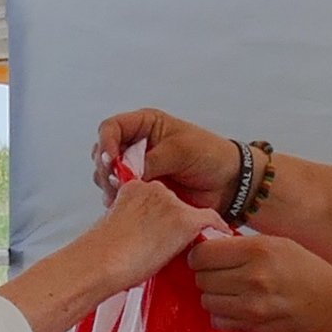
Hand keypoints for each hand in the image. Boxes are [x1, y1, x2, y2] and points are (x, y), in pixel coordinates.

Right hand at [0, 178, 222, 331]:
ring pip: (191, 213)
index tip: (162, 231)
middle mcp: (154, 189)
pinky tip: (222, 237)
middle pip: (175, 204)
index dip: (161, 216)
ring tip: (195, 246)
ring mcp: (170, 203)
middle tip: (176, 243)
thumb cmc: (99, 255)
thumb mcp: (112, 229)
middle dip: (176, 222)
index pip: (156, 199)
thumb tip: (137, 241)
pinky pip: (210, 220)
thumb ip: (128, 224)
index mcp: (133, 189)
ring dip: (192, 229)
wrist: (99, 262)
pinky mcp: (183, 219)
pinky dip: (218, 229)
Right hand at [91, 109, 238, 207]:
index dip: (105, 143)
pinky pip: (119, 195)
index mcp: (145, 125)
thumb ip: (150, 161)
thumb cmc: (209, 156)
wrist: (229, 184)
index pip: (111, 128)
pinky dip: (118, 200)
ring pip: (106, 176)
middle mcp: (136, 145)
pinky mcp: (141, 190)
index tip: (111, 161)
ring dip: (109, 187)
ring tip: (122, 197)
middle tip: (116, 183)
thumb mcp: (179, 151)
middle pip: (102, 153)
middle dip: (105, 169)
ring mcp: (136, 169)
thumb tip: (123, 176)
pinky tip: (126, 206)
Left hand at [191, 229, 331, 331]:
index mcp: (257, 251)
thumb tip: (207, 243)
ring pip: (206, 301)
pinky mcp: (253, 328)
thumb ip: (242, 245)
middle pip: (201, 278)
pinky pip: (219, 321)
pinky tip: (238, 308)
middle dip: (208, 275)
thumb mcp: (277, 244)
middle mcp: (252, 279)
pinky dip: (224, 315)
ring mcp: (252, 307)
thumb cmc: (307, 271)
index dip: (201, 255)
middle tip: (223, 275)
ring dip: (215, 296)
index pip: (202, 254)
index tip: (208, 257)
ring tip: (233, 291)